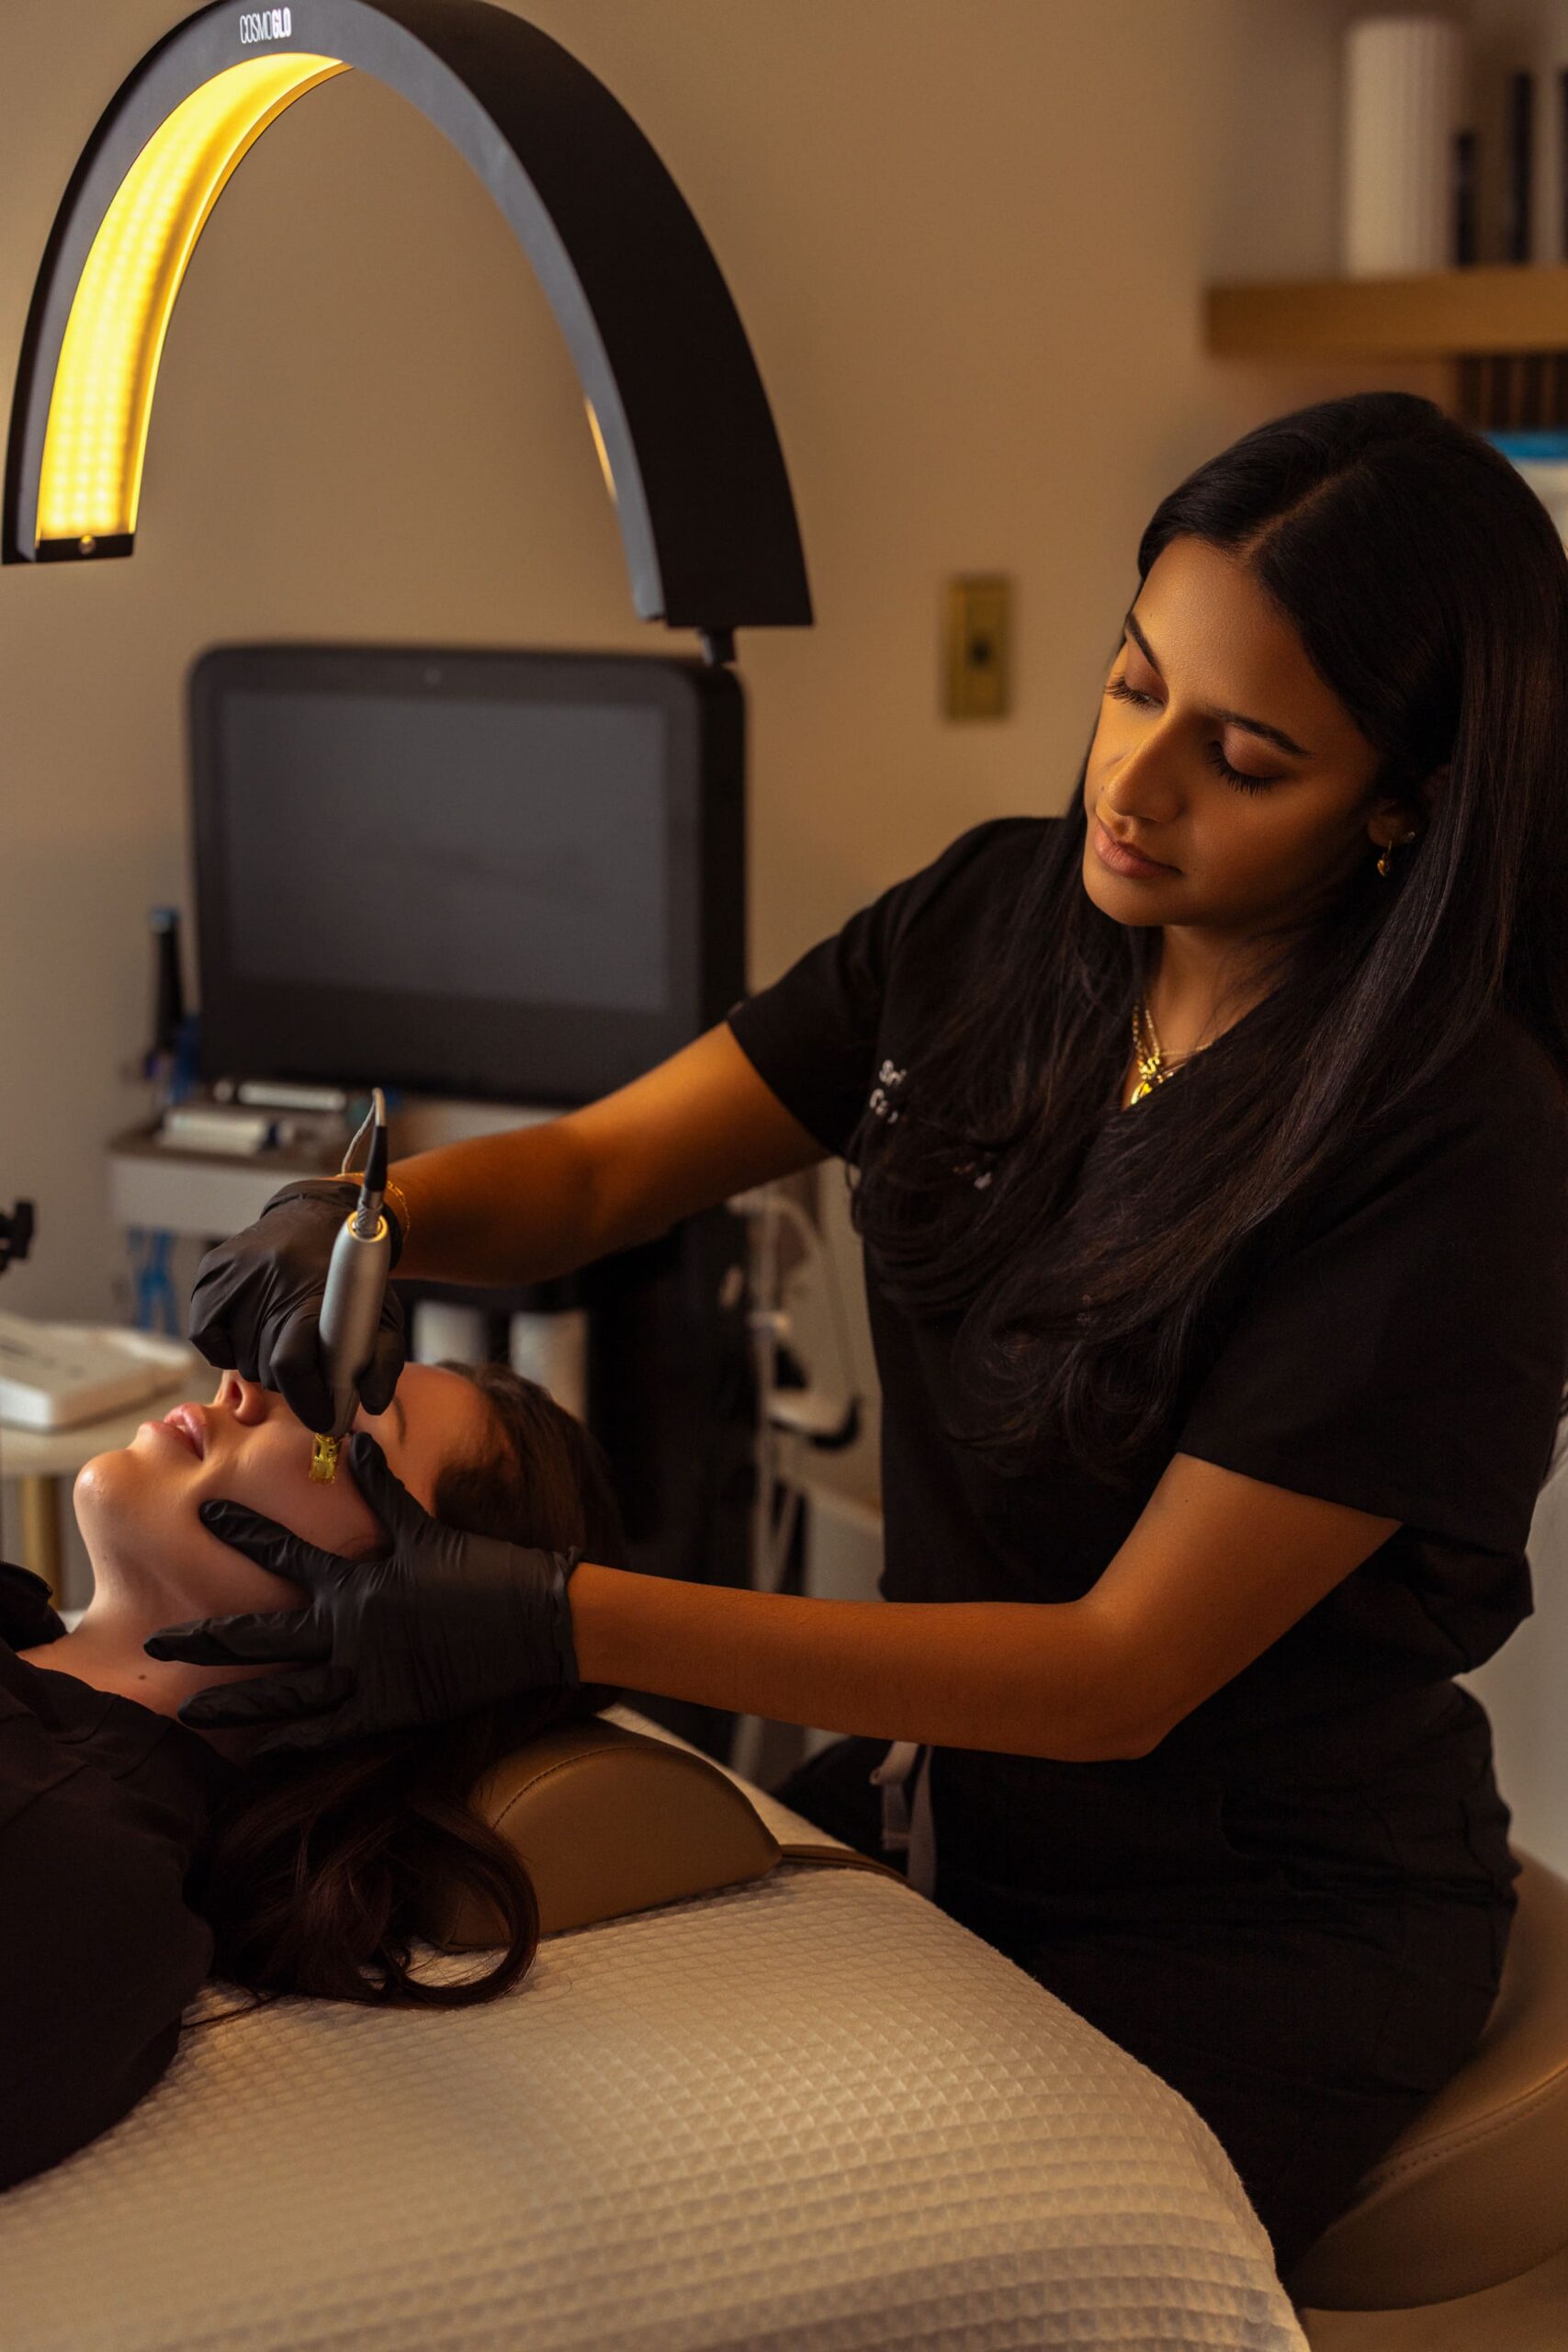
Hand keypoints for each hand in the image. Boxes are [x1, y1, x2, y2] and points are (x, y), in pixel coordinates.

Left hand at [144, 1433, 580, 1751]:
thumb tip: (352, 1439)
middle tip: (156, 1641)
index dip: (243, 1532)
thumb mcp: (426, 1525)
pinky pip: (327, 1732)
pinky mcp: (388, 1710)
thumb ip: (382, 1486)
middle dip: (205, 1638)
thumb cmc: (483, 1569)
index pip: (285, 1551)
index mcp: (356, 1580)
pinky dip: (291, 1742)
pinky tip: (258, 1752)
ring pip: (283, 1694)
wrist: (536, 1620)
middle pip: (261, 1636)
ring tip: (189, 1713)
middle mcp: (349, 1628)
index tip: (203, 1516)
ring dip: (233, 1703)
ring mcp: (365, 1674)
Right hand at [188, 1179, 406, 1430]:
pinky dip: (227, 1347)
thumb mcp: (381, 1316)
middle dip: (293, 1379)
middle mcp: (268, 1279)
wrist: (315, 1219)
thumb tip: (371, 1403)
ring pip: (240, 1359)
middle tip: (310, 1361)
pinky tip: (253, 1331)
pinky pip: (206, 1340)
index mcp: (310, 1291)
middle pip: (266, 1368)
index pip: (291, 1363)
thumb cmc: (348, 1280)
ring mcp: (233, 1275)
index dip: (308, 1400)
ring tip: (286, 1334)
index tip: (323, 1418)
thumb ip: (383, 1362)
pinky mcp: (210, 1274)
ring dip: (263, 1361)